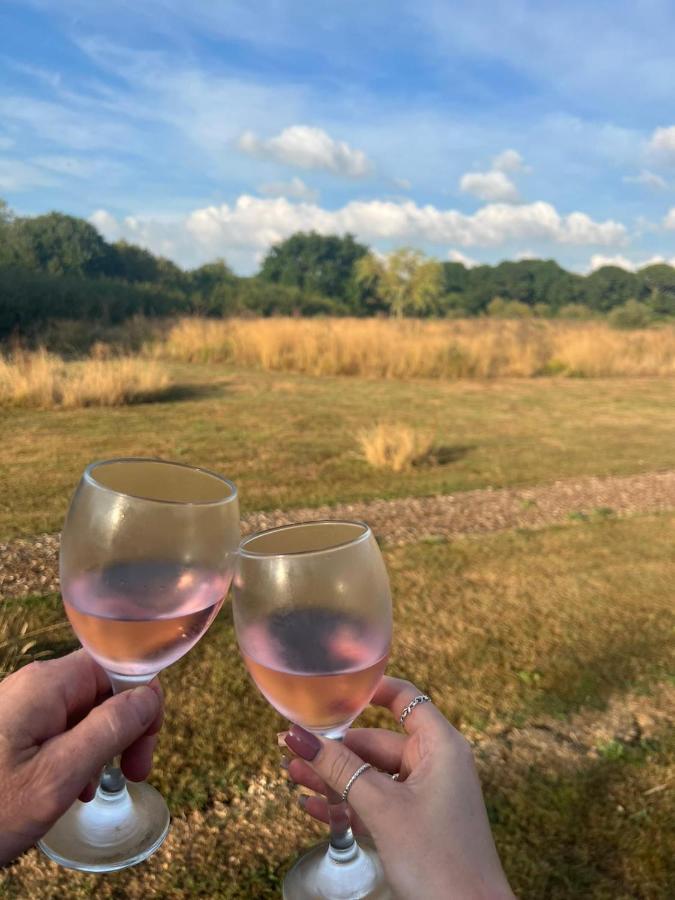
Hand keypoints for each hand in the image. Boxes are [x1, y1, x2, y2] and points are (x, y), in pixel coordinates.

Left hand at [0, 649, 162, 864]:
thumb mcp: (58, 776)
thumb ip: (109, 729)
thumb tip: (150, 696)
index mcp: (47, 685)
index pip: (117, 667)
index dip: (141, 703)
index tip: (144, 751)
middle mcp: (32, 685)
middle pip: (100, 688)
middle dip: (124, 728)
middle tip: (131, 775)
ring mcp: (17, 706)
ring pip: (80, 711)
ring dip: (99, 746)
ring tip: (88, 789)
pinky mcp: (7, 728)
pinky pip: (55, 728)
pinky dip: (72, 753)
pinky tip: (65, 787)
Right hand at [284, 676, 513, 899]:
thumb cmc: (439, 860)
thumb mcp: (383, 807)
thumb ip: (340, 769)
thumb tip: (298, 736)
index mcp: (440, 746)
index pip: (402, 698)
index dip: (367, 690)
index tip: (329, 690)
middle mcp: (434, 763)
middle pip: (375, 742)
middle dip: (333, 748)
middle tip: (289, 749)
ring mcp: (423, 795)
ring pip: (370, 775)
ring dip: (332, 778)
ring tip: (290, 775)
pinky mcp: (413, 824)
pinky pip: (374, 802)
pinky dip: (346, 803)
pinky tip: (312, 805)